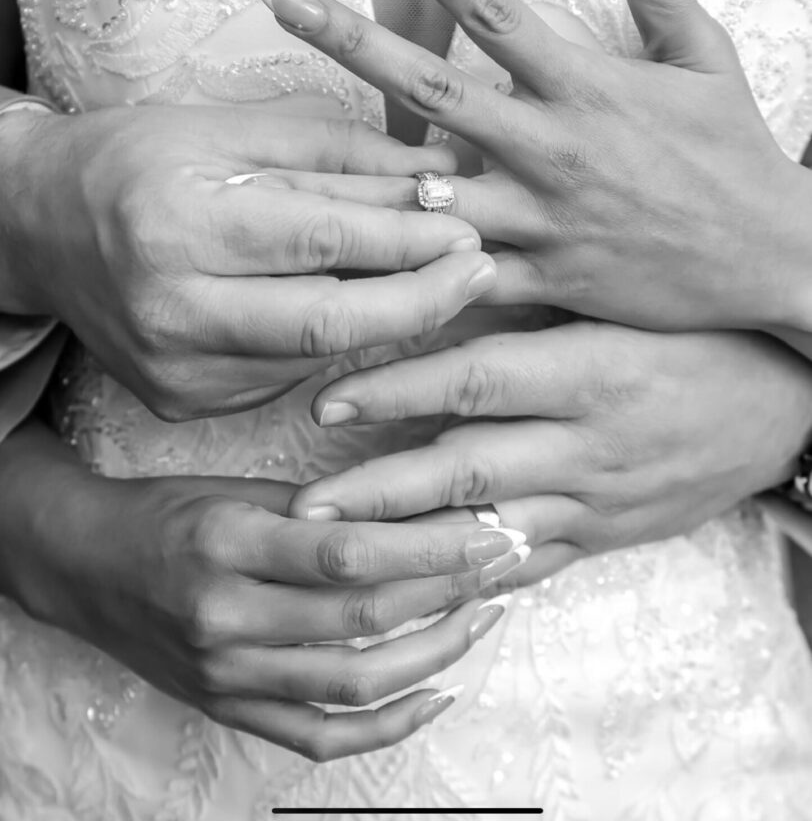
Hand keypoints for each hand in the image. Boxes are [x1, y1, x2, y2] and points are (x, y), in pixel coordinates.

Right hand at [0, 421, 524, 760]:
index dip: (430, 543)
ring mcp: (229, 676)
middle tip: (506, 559)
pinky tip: (437, 693)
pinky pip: (322, 737)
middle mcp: (228, 617)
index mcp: (228, 544)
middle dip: (449, 588)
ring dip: (435, 652)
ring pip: (355, 682)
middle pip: (364, 616)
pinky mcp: (231, 710)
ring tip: (483, 615)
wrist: (88, 568)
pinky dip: (388, 725)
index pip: (349, 552)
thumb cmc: (166, 513)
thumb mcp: (235, 487)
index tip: (489, 524)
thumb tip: (413, 511)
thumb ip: (317, 507)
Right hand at [2, 106, 492, 419]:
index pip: (322, 243)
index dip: (409, 244)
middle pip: (330, 325)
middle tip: (481, 272)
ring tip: (435, 284)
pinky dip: (335, 345)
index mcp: (176, 225)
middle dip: (423, 301)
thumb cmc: (138, 160)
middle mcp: (169, 310)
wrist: (38, 227)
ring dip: (388, 324)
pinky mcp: (183, 402)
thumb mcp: (233, 133)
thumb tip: (440, 176)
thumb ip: (339, 157)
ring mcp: (173, 371)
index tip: (472, 232)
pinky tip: (360, 312)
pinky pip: (287, 377)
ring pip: (318, 358)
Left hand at [258, 0, 811, 334]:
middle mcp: (551, 146)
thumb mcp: (709, 62)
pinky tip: (350, 265)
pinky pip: (462, 275)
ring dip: (354, 170)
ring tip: (275, 152)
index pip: (497, 9)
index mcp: (587, 86)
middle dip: (352, 42)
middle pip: (434, 87)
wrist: (771, 259)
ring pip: (430, 192)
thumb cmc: (736, 157)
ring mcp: (542, 216)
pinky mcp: (544, 276)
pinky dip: (409, 270)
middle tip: (282, 0)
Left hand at [288, 322, 811, 584]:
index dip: (396, 390)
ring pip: (491, 536)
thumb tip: (435, 273)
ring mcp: (596, 502)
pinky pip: (528, 570)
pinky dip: (468, 587)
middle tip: (304, 508)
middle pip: (468, 470)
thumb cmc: (698, 335)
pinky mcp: (604, 540)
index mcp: (590, 369)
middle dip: (379, 492)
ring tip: (337, 560)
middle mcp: (587, 443)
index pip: (474, 379)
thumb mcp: (620, 303)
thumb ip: (532, 301)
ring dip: (407, 552)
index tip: (326, 399)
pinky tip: (412, 598)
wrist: (788, 405)